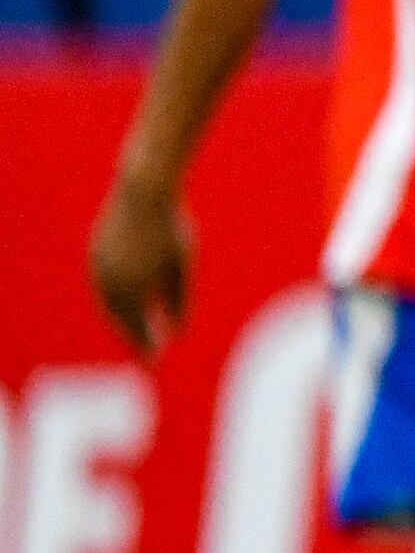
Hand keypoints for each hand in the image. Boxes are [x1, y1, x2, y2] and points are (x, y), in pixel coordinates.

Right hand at [87, 173, 189, 356]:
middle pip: (120, 319)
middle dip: (134, 336)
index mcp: (129, 287)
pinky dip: (117, 299)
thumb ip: (179, 299)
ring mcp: (98, 266)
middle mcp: (108, 281)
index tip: (155, 362)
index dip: (145, 346)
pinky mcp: (95, 253)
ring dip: (124, 319)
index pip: (136, 328)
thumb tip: (179, 332)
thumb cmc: (170, 227)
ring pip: (109, 303)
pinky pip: (104, 285)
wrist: (142, 190)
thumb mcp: (181, 265)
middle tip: (149, 353)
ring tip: (141, 331)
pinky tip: (131, 302)